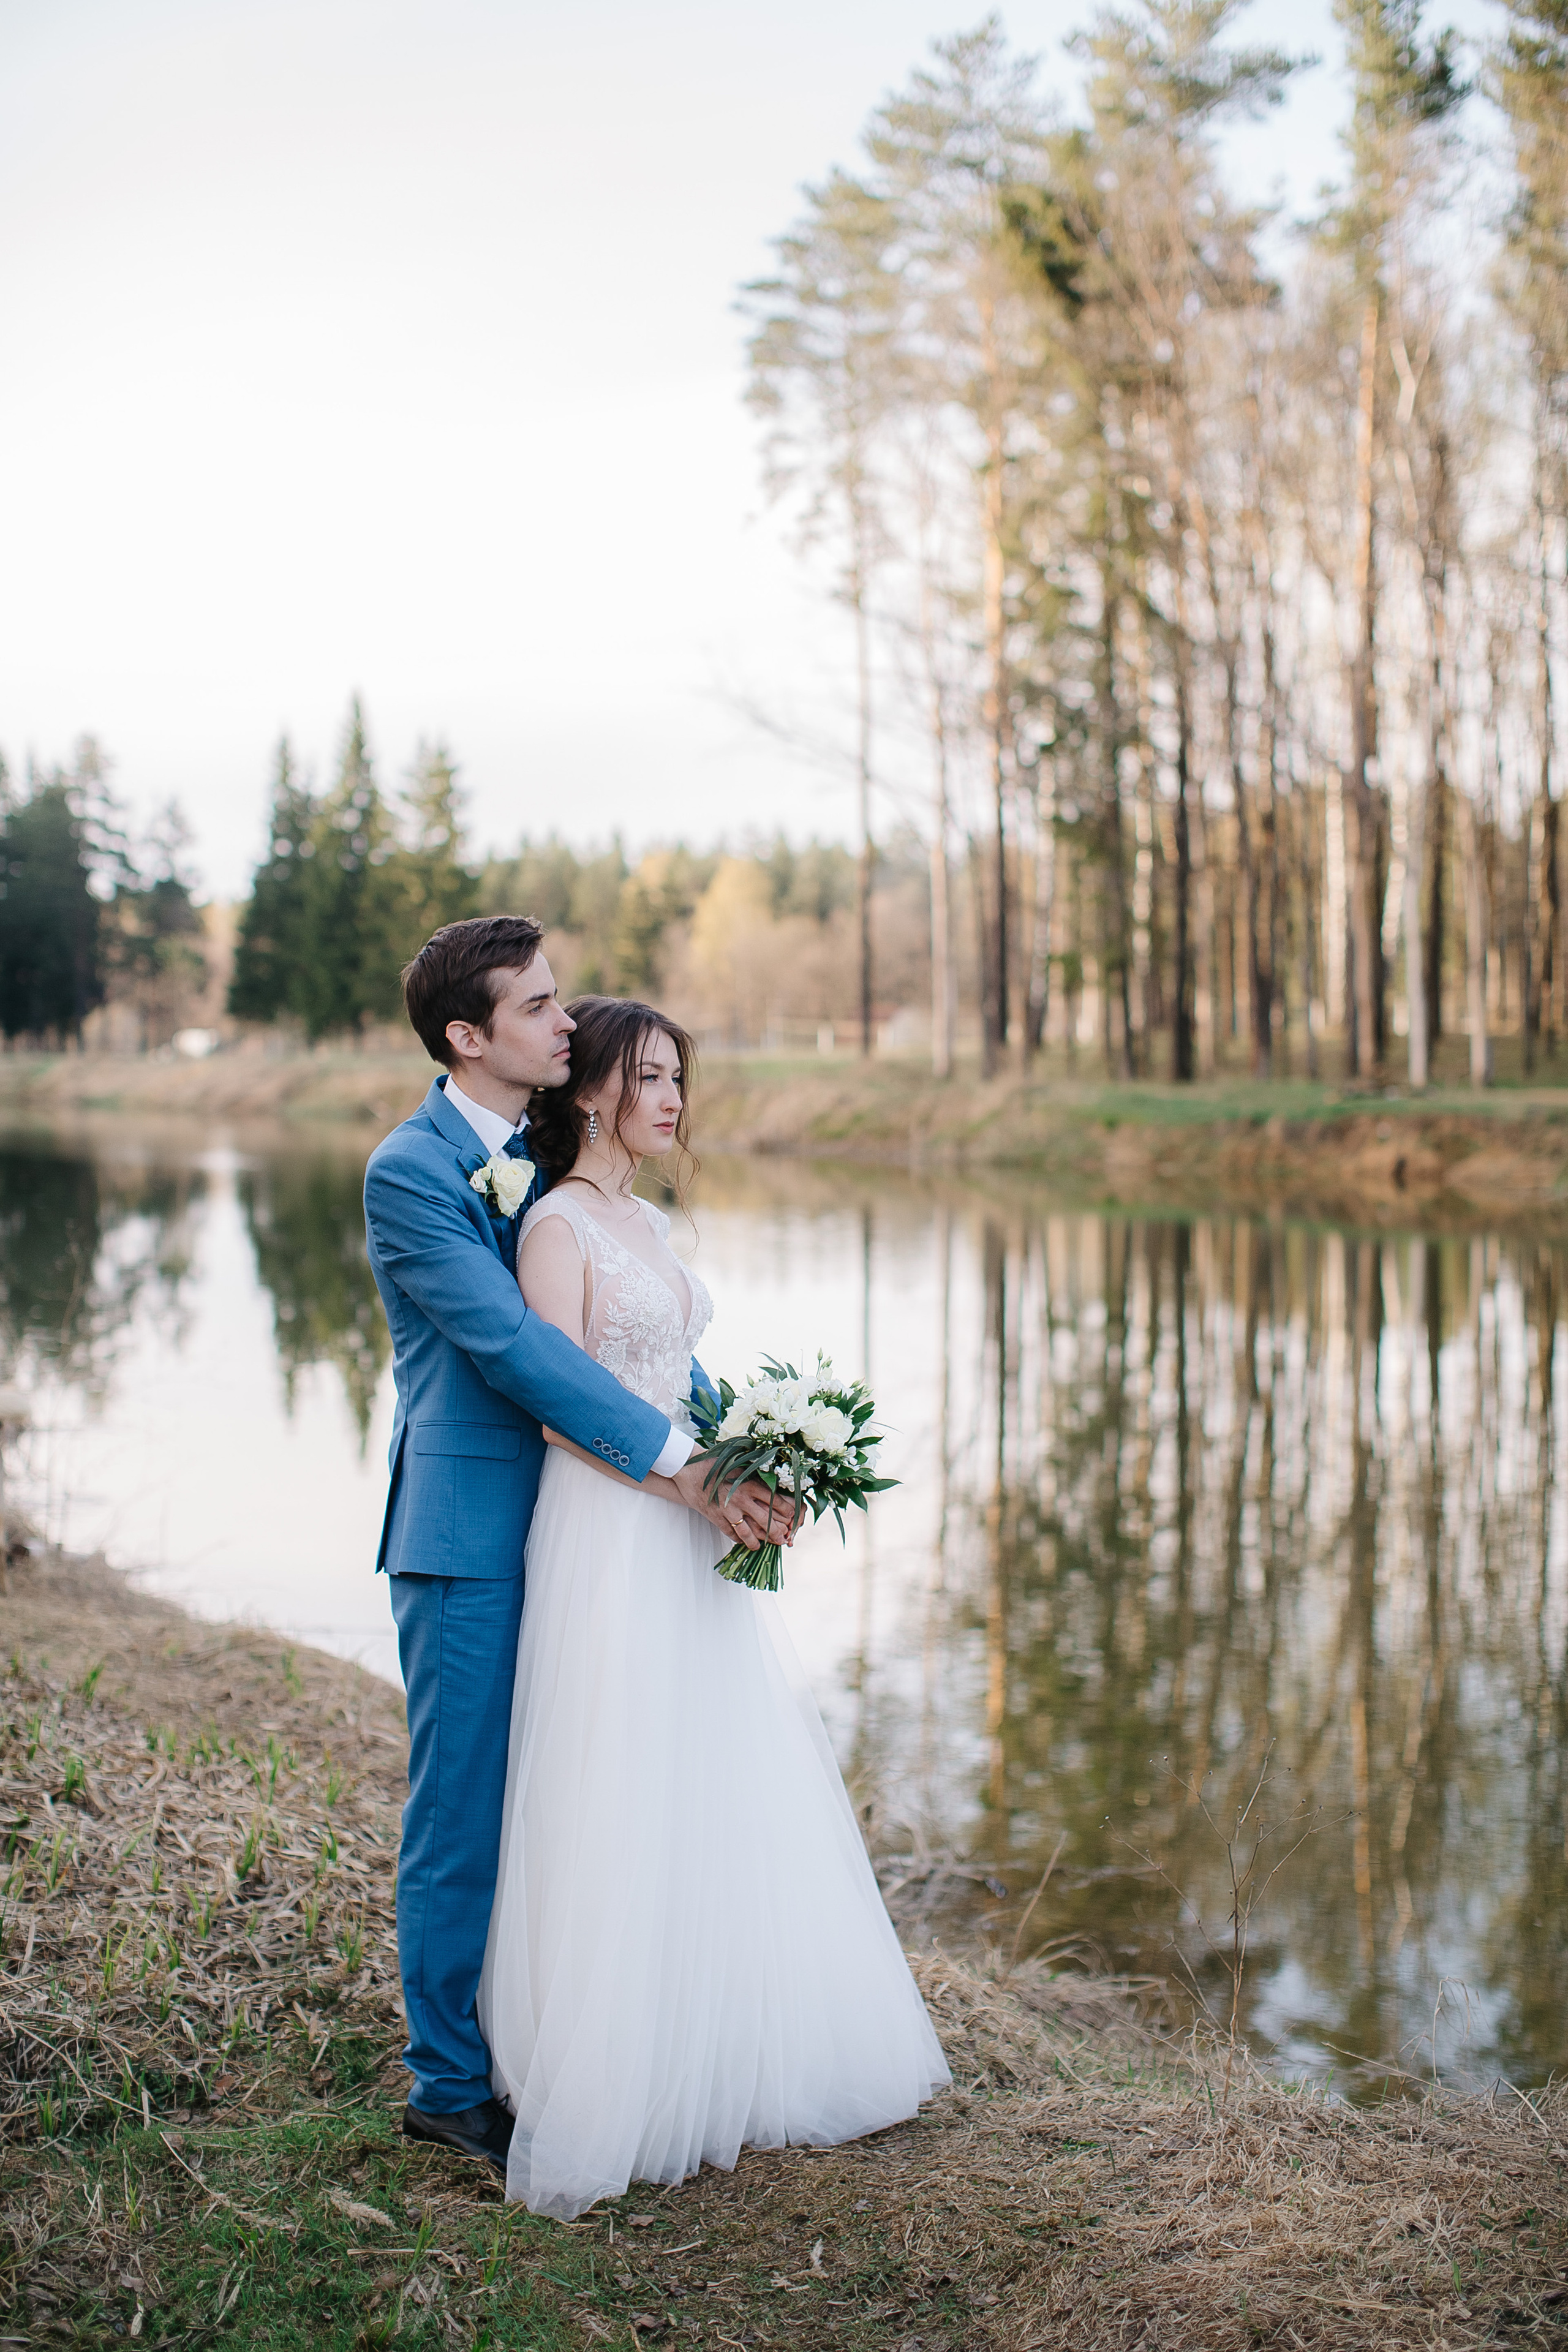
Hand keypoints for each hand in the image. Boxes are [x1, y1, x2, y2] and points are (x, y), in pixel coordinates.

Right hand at [670, 1458, 797, 1551]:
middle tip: (782, 1539)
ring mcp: (728, 1510)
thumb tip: (771, 1481)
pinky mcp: (716, 1517)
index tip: (792, 1517)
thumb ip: (754, 1475)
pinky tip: (741, 1542)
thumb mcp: (738, 1466)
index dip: (786, 1511)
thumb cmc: (715, 1463)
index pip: (774, 1500)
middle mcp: (742, 1498)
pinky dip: (737, 1539)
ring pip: (747, 1532)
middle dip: (776, 1532)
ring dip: (756, 1542)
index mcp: (750, 1483)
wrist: (688, 1468)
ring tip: (760, 1547)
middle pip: (765, 1520)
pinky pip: (730, 1533)